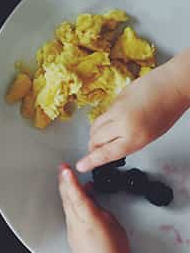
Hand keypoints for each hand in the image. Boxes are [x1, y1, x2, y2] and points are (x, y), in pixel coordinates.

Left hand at [58, 165, 150, 252]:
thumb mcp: (115, 227)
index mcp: (89, 219)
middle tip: (63, 170)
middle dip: (65, 183)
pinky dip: (72, 209)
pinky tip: (76, 207)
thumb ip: (102, 212)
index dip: (70, 180)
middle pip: (68, 199)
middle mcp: (76, 225)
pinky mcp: (72, 241)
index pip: (77, 195)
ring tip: (70, 183)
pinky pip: (70, 220)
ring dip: (69, 195)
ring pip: (68, 209)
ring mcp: (72, 233)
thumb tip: (94, 206)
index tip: (65, 169)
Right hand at [77, 55, 189, 171]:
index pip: (106, 153)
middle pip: (95, 139)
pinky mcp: (113, 100)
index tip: (81, 166)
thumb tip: (109, 146)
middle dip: (93, 146)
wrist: (170, 86)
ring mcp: (116, 111)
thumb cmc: (166, 111)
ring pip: (95, 126)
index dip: (91, 161)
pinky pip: (102, 114)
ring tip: (103, 135)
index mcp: (135, 138)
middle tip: (95, 150)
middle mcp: (123, 125)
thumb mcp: (149, 136)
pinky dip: (104, 120)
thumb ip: (128, 142)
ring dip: (95, 134)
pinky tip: (115, 119)